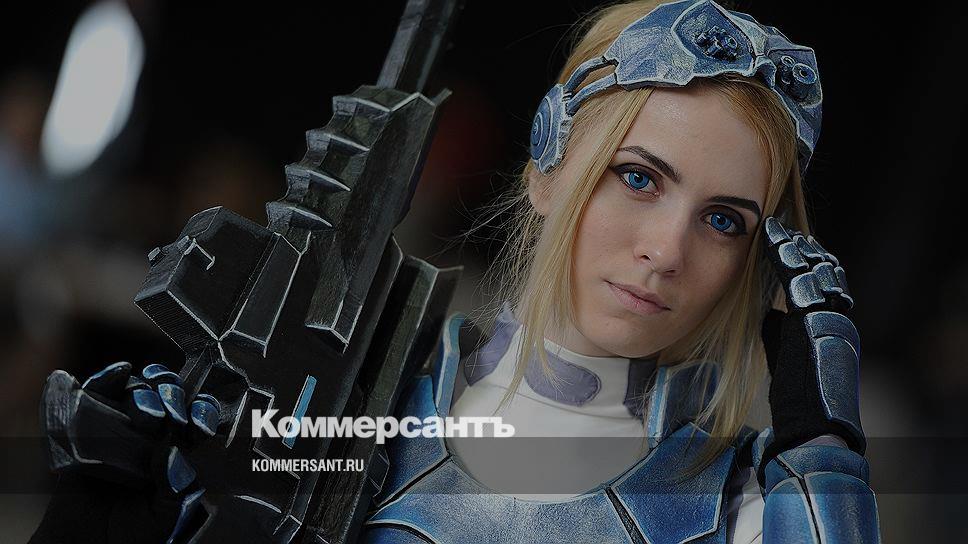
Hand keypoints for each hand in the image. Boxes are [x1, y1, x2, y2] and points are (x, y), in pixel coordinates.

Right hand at [38, 362, 220, 543]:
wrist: (84, 543)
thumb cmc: (131, 532)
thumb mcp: (165, 516)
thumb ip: (176, 488)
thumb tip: (170, 453)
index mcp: (178, 449)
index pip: (198, 420)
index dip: (202, 414)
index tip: (198, 425)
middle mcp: (153, 432)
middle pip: (170, 397)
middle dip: (173, 399)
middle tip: (167, 418)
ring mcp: (121, 425)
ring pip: (139, 390)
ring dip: (147, 391)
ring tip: (146, 414)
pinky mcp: (88, 424)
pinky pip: (100, 392)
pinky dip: (109, 377)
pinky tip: (120, 371)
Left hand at [757, 217, 864, 483]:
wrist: (811, 425)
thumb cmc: (797, 399)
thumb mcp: (787, 356)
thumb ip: (782, 332)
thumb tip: (770, 312)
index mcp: (834, 326)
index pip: (826, 283)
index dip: (807, 260)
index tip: (787, 241)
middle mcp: (838, 317)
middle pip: (825, 270)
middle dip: (802, 247)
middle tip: (779, 227)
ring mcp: (831, 318)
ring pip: (818, 270)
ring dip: (794, 247)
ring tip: (774, 229)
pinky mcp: (816, 320)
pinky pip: (800, 279)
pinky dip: (785, 257)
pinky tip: (771, 241)